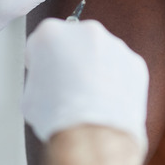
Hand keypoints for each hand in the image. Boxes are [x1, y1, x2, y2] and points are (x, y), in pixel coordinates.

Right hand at [22, 19, 148, 156]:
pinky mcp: (135, 62)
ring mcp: (114, 45)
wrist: (92, 134)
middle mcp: (85, 31)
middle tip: (67, 87)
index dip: (40, 62)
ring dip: (95, 69)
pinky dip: (116, 81)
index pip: (41, 42)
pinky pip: (122, 69)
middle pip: (74, 42)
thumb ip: (39, 76)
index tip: (44, 74)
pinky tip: (106, 101)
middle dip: (70, 60)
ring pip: (100, 53)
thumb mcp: (29, 94)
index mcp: (51, 33)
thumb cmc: (58, 116)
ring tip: (88, 98)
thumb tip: (46, 82)